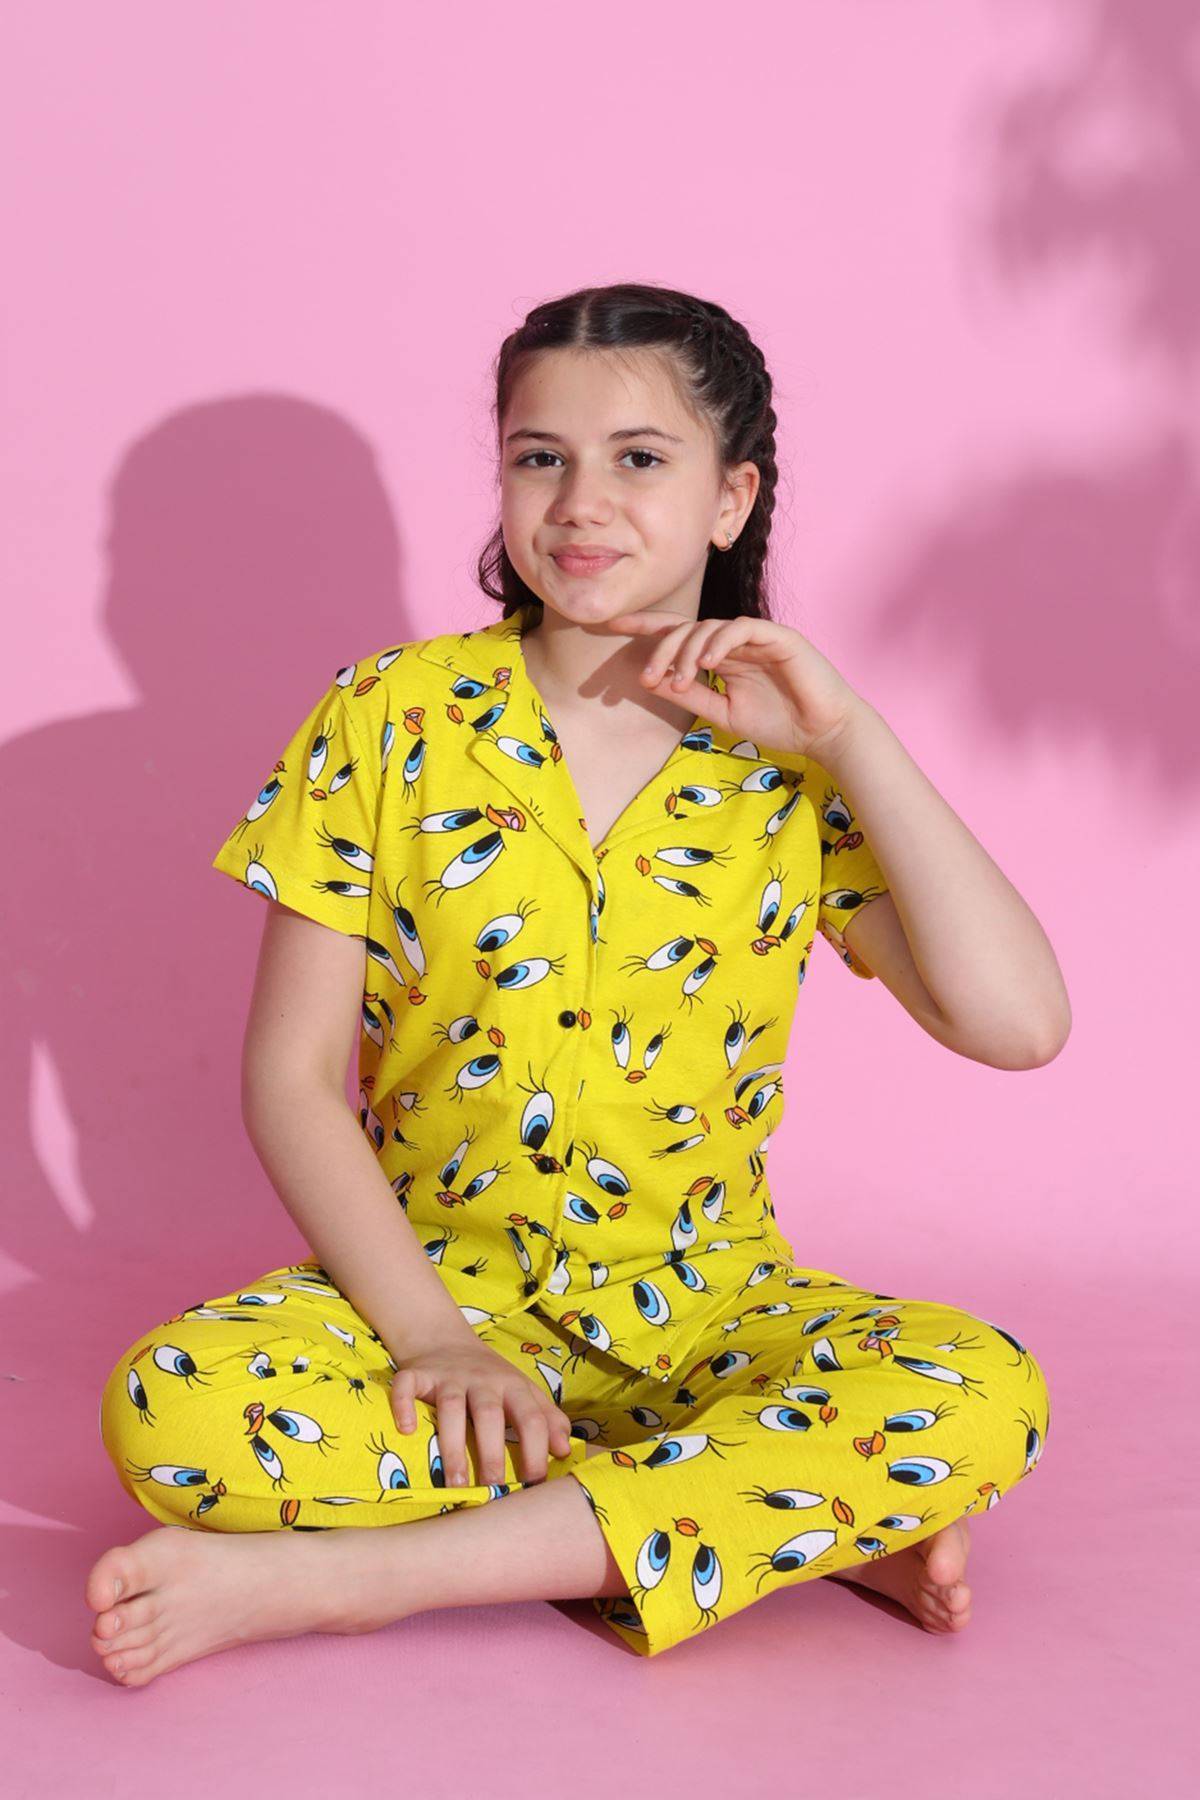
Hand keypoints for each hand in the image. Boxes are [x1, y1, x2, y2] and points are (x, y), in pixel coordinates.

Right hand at [389, 1335, 575, 1488]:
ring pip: (450, 1407)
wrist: (446, 1340)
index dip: (536, 1449)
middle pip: (489, 1414)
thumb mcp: (524, 1392)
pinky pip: (407, 1386)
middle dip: (492, 1452)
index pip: (531, 1417)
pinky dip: (403, 1405)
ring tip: (455, 1482)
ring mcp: (448, 1377)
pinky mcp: (418, 1374)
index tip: (535, 1483)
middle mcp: (482, 1380)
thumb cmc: (491, 1379)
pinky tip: (406, 1430)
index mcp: (513, 1386)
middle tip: (493, 1488)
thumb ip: (547, 1420)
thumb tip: (566, 1452)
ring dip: (452, 1444)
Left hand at [602, 608, 867, 762]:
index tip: (611, 626)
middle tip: (647, 675)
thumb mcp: (724, 713)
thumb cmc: (780, 723)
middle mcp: (735, 641)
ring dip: (687, 651)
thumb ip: (693, 695)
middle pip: (687, 628)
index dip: (645, 627)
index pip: (678, 634)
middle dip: (661, 647)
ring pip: (710, 627)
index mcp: (722, 656)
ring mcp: (757, 636)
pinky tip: (706, 663)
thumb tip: (654, 681)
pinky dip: (719, 642)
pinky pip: (740, 629)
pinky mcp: (778, 636)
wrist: (824, 732)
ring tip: (677, 679)